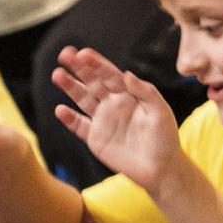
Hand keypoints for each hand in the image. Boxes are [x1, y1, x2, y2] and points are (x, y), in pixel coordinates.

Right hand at [51, 47, 181, 190]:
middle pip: (93, 82)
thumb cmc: (165, 138)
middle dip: (79, 68)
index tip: (83, 53)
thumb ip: (146, 92)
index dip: (96, 63)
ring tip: (57, 75)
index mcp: (129, 94)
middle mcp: (113, 104)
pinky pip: (79, 126)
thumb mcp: (160, 112)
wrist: (161, 169)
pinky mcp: (96, 139)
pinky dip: (69, 119)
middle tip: (65, 54)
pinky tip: (60, 110)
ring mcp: (103, 120)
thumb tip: (127, 74)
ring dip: (70, 87)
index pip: (110, 74)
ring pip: (83, 99)